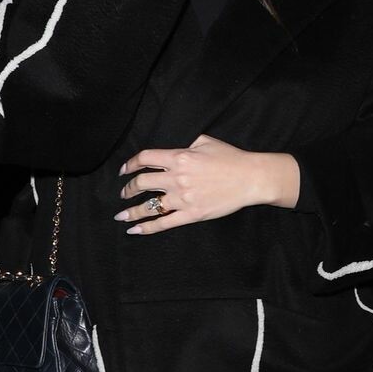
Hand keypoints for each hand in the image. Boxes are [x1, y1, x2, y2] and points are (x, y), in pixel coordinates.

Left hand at [116, 136, 300, 232]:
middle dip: (128, 188)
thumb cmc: (231, 158)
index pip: (145, 159)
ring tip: (122, 215)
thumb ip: (183, 145)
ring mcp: (183, 198)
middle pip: (142, 182)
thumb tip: (168, 150)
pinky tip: (135, 230)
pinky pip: (164, 223)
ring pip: (149, 206)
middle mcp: (177, 178)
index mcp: (179, 157)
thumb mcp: (204, 141)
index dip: (130, 164)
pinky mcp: (192, 214)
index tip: (124, 170)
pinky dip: (147, 227)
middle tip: (124, 193)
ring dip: (131, 211)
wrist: (250, 178)